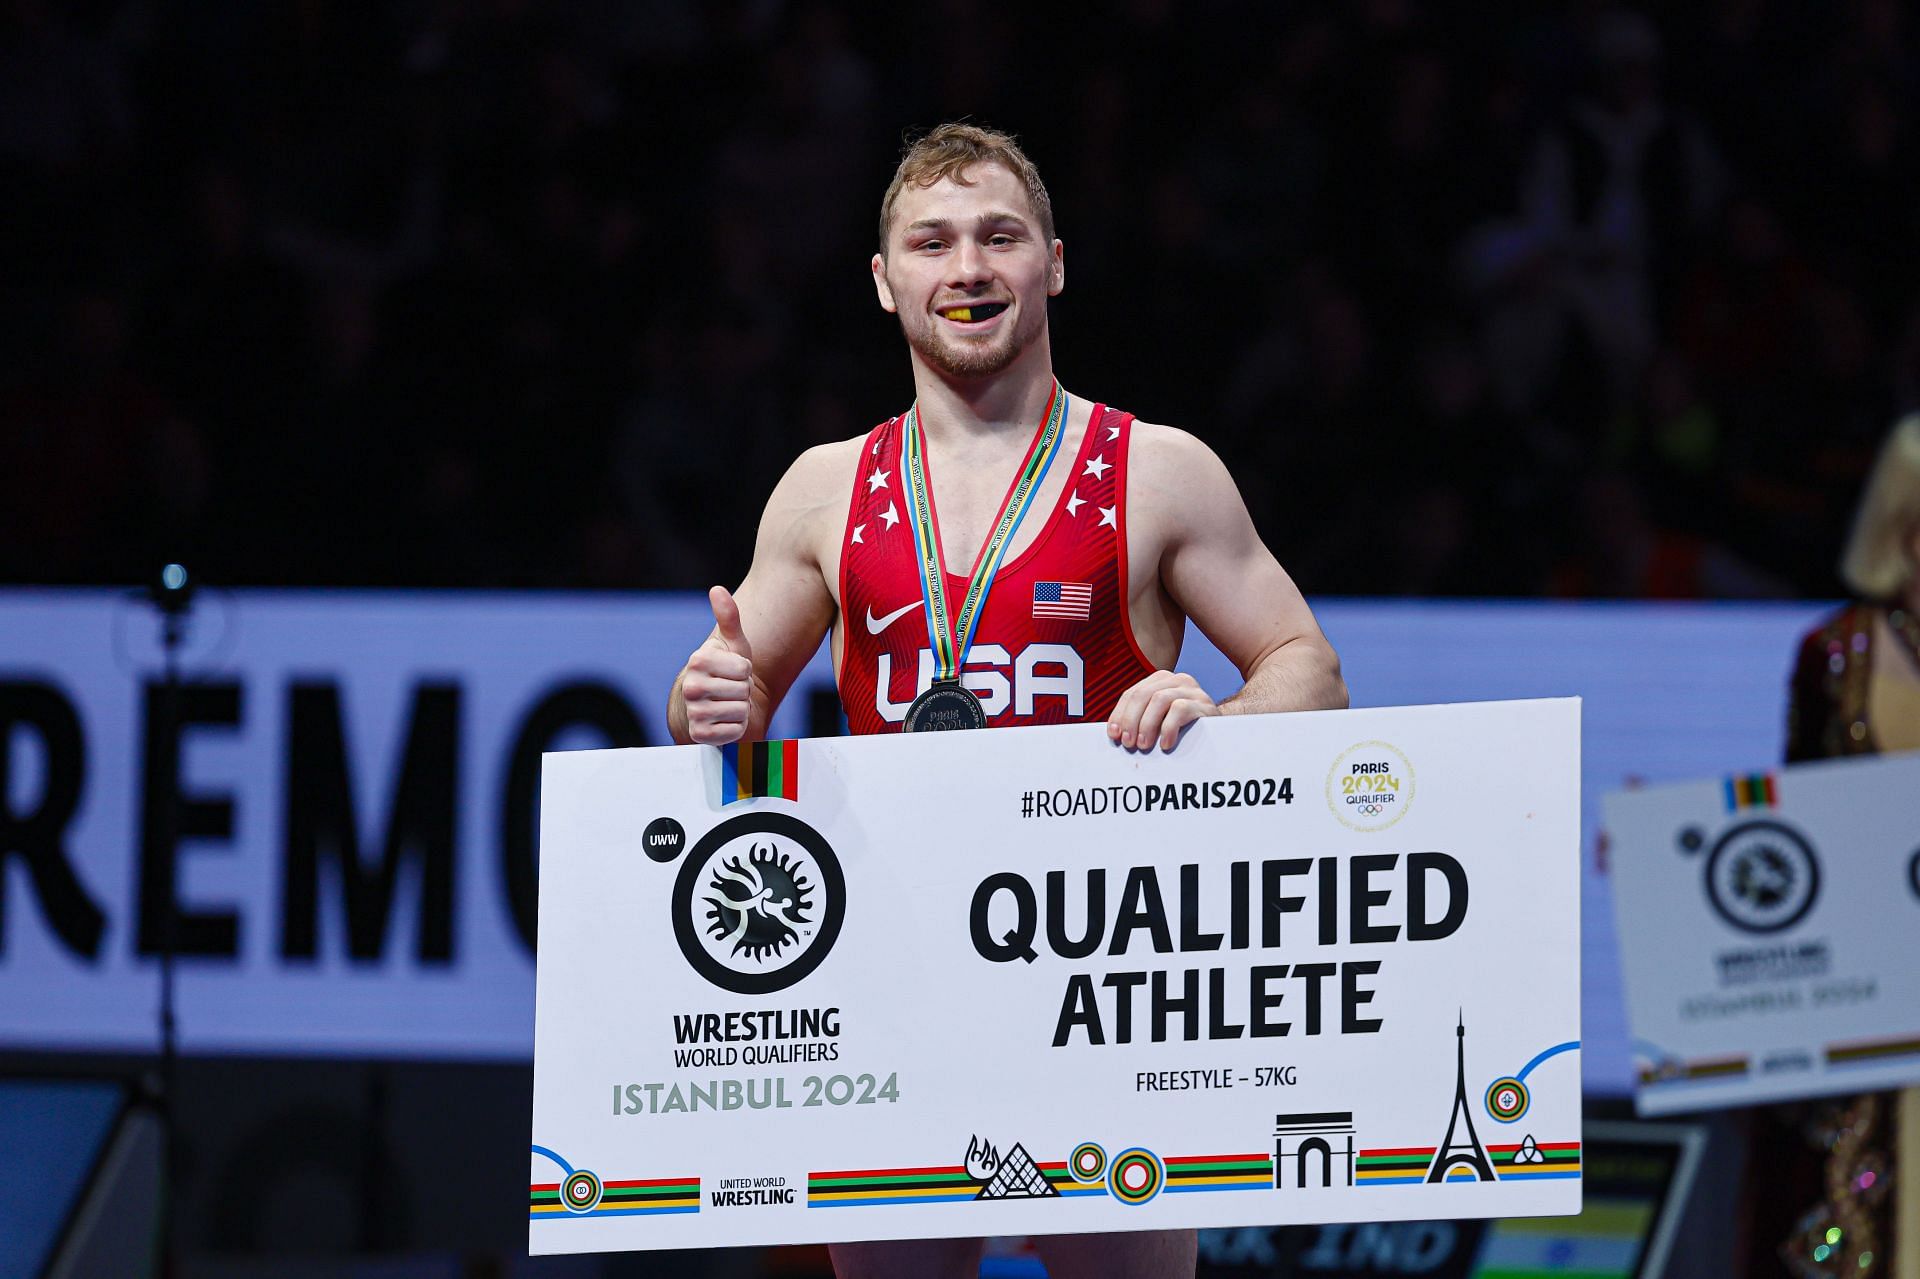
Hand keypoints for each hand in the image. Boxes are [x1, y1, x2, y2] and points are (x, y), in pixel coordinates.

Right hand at [682, 585, 754, 744]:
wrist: (712, 708)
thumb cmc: (727, 673)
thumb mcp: (732, 644)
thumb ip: (728, 617)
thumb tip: (716, 589)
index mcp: (698, 660)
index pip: (744, 669)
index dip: (746, 672)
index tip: (735, 673)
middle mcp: (691, 686)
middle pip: (743, 690)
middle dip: (744, 692)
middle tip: (732, 691)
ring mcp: (694, 712)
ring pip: (741, 711)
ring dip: (742, 710)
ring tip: (729, 705)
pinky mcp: (700, 735)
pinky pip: (735, 731)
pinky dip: (737, 729)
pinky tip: (726, 723)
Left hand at [1107, 670, 1219, 751]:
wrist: (1220, 735)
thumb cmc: (1184, 730)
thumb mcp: (1159, 720)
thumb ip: (1139, 719)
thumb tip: (1114, 732)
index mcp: (1161, 681)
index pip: (1132, 693)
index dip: (1119, 714)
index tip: (1114, 735)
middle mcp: (1176, 680)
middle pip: (1143, 695)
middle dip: (1131, 720)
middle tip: (1128, 743)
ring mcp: (1192, 690)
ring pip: (1160, 699)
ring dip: (1147, 725)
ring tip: (1144, 745)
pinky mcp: (1204, 704)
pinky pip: (1180, 709)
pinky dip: (1168, 728)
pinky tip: (1165, 744)